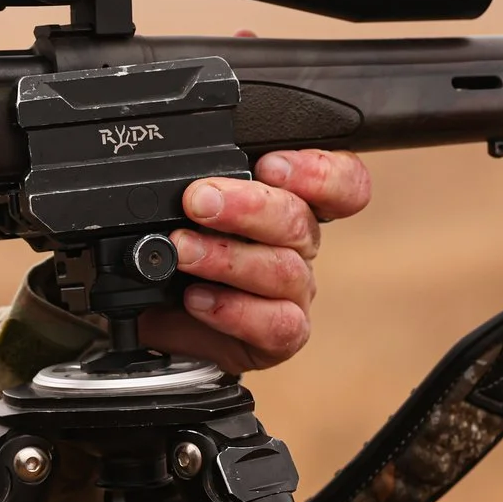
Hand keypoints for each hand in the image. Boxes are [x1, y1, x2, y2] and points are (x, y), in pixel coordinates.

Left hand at [138, 149, 372, 371]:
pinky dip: (233, 310)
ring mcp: (294, 293)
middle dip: (247, 207)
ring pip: (284, 270)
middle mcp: (299, 246)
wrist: (162, 323)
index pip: (340, 183)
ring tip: (182, 252)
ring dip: (228, 258)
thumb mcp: (180, 219)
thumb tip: (163, 185)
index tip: (270, 165)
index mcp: (289, 205)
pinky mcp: (283, 335)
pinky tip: (197, 299)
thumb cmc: (178, 261)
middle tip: (198, 201)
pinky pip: (276, 323)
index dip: (318, 172)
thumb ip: (191, 197)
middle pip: (299, 220)